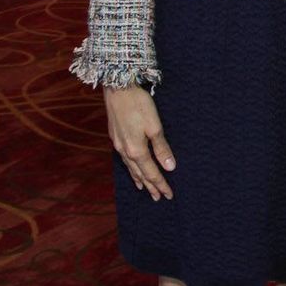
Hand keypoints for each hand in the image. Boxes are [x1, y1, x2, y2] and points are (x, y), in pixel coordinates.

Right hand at [103, 86, 175, 200]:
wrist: (117, 88)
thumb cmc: (138, 105)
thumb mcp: (155, 126)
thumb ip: (161, 148)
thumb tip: (170, 167)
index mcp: (137, 150)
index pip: (152, 173)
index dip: (161, 184)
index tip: (169, 195)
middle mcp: (125, 151)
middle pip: (140, 174)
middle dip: (150, 186)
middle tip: (159, 198)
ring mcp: (118, 145)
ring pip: (131, 168)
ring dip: (139, 179)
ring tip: (144, 189)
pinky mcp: (115, 137)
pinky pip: (124, 160)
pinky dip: (130, 168)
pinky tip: (131, 168)